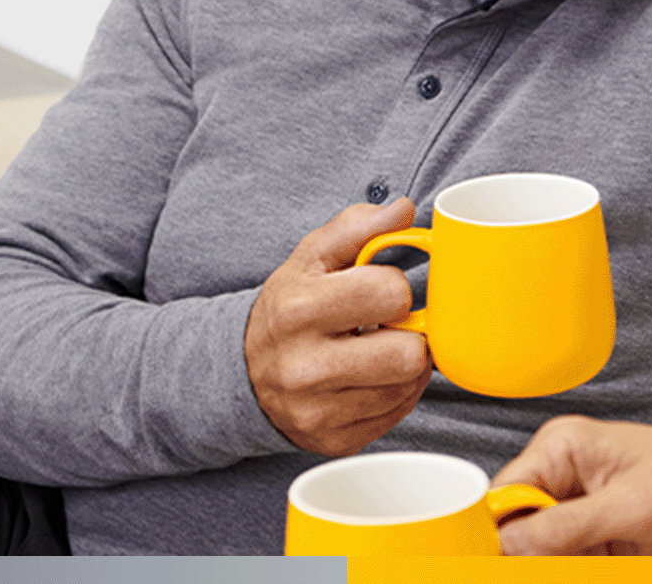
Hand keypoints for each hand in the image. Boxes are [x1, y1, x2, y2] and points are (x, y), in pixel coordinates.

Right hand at [244, 197, 431, 455]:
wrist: (242, 372)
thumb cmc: (290, 306)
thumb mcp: (312, 257)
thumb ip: (359, 226)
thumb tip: (405, 210)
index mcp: (297, 310)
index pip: (392, 294)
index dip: (395, 289)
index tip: (379, 293)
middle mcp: (303, 368)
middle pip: (409, 354)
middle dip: (408, 334)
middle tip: (388, 328)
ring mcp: (316, 412)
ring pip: (409, 386)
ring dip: (404, 365)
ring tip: (376, 351)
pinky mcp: (333, 441)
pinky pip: (398, 414)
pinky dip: (394, 393)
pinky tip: (369, 378)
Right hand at [492, 416, 651, 554]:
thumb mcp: (629, 505)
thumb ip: (564, 528)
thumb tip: (508, 545)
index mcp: (564, 449)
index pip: (503, 495)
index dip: (492, 533)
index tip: (493, 560)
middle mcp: (566, 480)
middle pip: (517, 532)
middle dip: (524, 558)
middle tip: (555, 563)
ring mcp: (582, 515)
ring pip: (541, 556)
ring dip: (552, 566)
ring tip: (590, 559)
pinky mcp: (601, 544)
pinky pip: (570, 566)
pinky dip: (572, 571)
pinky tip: (593, 566)